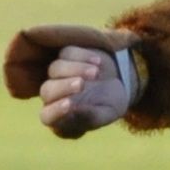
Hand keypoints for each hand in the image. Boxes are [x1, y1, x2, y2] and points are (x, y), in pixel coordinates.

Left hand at [8, 25, 139, 137]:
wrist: (121, 81)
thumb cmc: (109, 103)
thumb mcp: (103, 113)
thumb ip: (87, 116)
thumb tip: (73, 111)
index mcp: (59, 115)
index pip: (48, 116)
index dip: (58, 111)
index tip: (73, 105)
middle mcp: (53, 95)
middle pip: (49, 89)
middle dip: (66, 86)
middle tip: (84, 85)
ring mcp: (58, 74)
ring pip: (56, 68)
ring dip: (76, 69)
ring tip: (98, 72)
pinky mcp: (66, 54)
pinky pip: (67, 53)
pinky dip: (82, 57)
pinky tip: (99, 62)